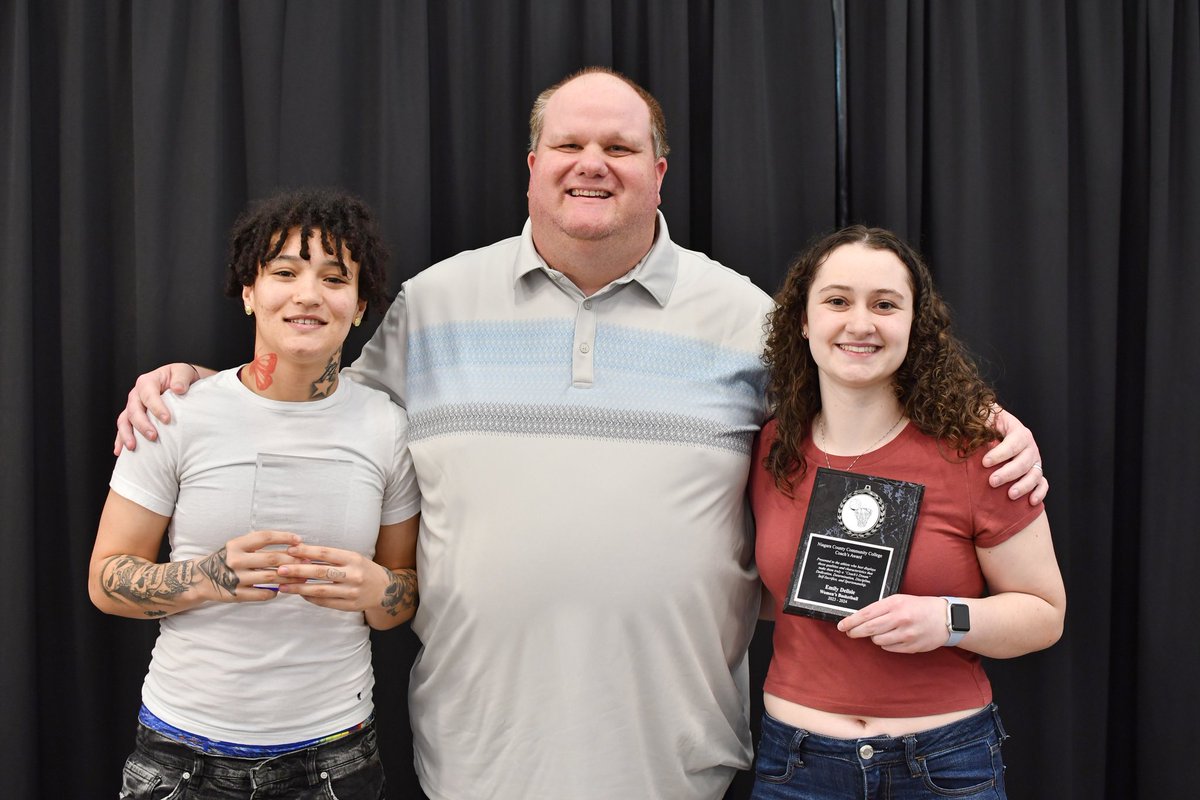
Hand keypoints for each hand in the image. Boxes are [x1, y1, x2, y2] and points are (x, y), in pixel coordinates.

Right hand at [113, 363, 203, 454]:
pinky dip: (120, 439)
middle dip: (142, 425)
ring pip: (124, 420)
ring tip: (133, 447)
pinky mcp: (133, 417)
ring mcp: (133, 406)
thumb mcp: (183, 372)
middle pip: (134, 410)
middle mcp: (136, 394)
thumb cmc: (180, 377)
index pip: (149, 395)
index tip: (167, 419)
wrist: (179, 382)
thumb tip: (178, 389)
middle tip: (153, 436)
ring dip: (127, 434)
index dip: (156, 407)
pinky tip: (120, 451)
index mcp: (147, 382)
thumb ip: (181, 379)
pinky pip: (123, 428)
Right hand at [196, 530, 305, 602]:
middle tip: (308, 562)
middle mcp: (235, 560)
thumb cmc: (227, 559)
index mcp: (236, 545)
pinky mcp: (236, 595)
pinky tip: (281, 590)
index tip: (299, 540)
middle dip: (293, 560)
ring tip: (302, 577)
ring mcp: (235, 579)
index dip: (284, 537)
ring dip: (289, 578)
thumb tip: (292, 545)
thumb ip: (259, 545)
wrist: (201, 578)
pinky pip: (262, 595)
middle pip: (272, 559)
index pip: (265, 537)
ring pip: (270, 578)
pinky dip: (274, 592)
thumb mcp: (238, 546)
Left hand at [275, 543, 393, 612]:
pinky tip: (300, 595)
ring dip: (299, 589)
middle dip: (298, 571)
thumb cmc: (362, 569)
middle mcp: (353, 575)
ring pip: (320, 590)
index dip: (307, 551)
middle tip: (280, 569)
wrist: (385, 590)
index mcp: (353, 558)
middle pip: (321, 572)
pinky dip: (311, 598)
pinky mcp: (350, 606)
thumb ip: (330, 558)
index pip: (326, 553)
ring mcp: (352, 592)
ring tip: (283, 586)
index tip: (290, 550)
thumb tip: (301, 556)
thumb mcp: (351, 558)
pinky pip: (325, 602)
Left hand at [836, 594, 947, 652]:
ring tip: (880, 631)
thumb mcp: (900, 600)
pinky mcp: (911, 646)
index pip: (866, 614)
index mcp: (895, 604)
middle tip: (850, 633)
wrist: (945, 618)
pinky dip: (886, 643)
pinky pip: (889, 648)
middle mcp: (900, 619)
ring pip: (877, 640)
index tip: (842, 626)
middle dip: (855, 632)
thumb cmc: (920, 607)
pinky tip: (892, 637)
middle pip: (868, 629)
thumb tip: (860, 618)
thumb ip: (881, 608)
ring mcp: (906, 634)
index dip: (851, 621)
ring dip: (874, 637)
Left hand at [981, 407, 1047, 504]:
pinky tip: (1031, 501)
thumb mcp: (984, 419)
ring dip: (1024, 485)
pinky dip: (1039, 492)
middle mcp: (1029, 447)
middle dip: (1008, 473)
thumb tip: (970, 432)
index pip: (1014, 443)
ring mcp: (1034, 461)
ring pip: (1035, 474)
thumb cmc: (987, 425)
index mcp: (1018, 432)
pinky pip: (1042, 484)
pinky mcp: (1036, 473)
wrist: (995, 429)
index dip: (1000, 454)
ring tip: (1010, 495)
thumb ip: (981, 424)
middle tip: (992, 482)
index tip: (984, 462)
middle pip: (1024, 461)